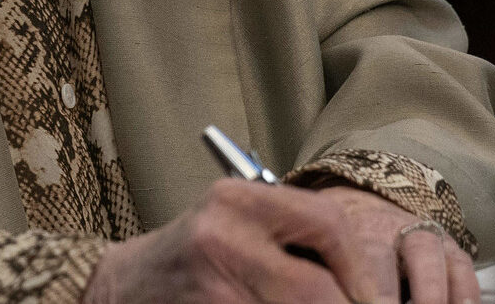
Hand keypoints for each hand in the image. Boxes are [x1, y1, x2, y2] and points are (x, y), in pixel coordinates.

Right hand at [83, 178, 470, 303]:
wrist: (122, 287)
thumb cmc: (193, 259)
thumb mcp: (237, 228)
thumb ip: (293, 242)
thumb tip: (365, 290)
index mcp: (239, 200)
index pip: (329, 225)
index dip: (360, 271)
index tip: (373, 299)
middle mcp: (223, 235)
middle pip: (318, 289)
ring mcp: (212, 285)